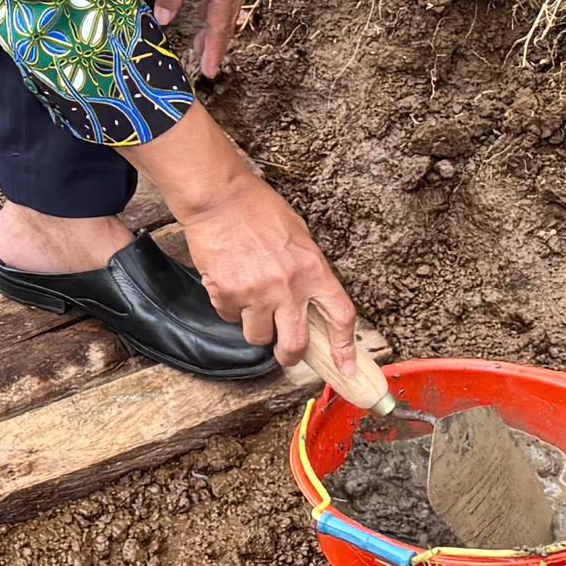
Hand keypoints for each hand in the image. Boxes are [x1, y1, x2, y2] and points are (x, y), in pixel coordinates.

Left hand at [150, 0, 253, 76]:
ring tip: (208, 38)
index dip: (212, 50)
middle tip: (205, 61)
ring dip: (220, 21)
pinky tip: (214, 1)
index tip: (207, 72)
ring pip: (231, 0)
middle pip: (228, 16)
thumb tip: (165, 20)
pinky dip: (222, 2)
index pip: (218, 25)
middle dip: (216, 40)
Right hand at [171, 160, 359, 369]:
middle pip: (295, 344)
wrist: (220, 198)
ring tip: (250, 302)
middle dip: (290, 356)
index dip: (345, 347)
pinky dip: (229, 307)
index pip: (340, 316)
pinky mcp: (227, 294)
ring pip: (257, 336)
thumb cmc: (260, 210)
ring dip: (255, 327)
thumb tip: (311, 302)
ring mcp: (256, 293)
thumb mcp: (299, 238)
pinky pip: (229, 317)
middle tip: (286, 354)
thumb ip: (308, 272)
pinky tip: (230, 283)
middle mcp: (288, 286)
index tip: (345, 367)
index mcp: (313, 269)